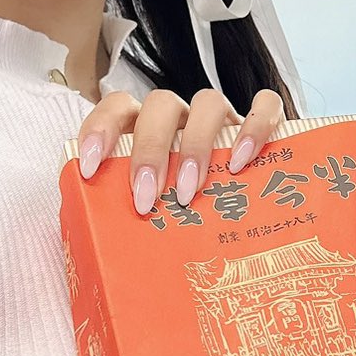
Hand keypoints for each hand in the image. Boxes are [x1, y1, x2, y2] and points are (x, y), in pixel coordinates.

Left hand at [75, 87, 284, 215]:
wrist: (244, 210)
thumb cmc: (182, 210)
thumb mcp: (151, 210)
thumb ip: (123, 215)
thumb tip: (96, 253)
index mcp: (147, 126)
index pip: (118, 107)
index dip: (100, 129)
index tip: (90, 169)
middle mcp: (182, 116)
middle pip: (161, 105)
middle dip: (150, 150)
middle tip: (145, 198)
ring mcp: (221, 116)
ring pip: (208, 102)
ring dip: (196, 146)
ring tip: (190, 191)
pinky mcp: (261, 121)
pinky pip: (264, 106)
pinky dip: (255, 128)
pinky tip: (242, 163)